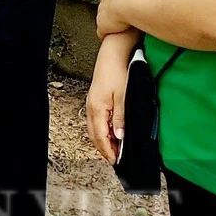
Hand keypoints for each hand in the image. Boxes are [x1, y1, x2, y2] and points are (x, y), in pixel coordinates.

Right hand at [86, 40, 132, 163]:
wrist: (112, 54)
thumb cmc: (118, 72)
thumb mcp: (124, 97)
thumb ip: (121, 118)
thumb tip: (120, 137)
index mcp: (97, 109)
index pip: (101, 137)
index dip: (108, 151)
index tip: (116, 161)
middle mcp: (92, 108)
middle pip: (95, 135)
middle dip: (104, 149)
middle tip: (115, 159)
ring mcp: (93, 103)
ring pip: (95, 129)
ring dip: (104, 140)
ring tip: (115, 148)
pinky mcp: (96, 99)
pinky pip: (97, 121)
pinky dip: (103, 130)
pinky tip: (112, 131)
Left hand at [96, 0, 142, 37]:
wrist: (129, 4)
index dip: (115, 4)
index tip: (120, 8)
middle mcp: (104, 3)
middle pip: (105, 10)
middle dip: (110, 14)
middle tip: (118, 19)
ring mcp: (102, 15)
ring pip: (103, 21)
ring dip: (109, 25)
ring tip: (116, 29)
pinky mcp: (103, 27)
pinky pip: (102, 33)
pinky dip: (106, 34)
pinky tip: (111, 37)